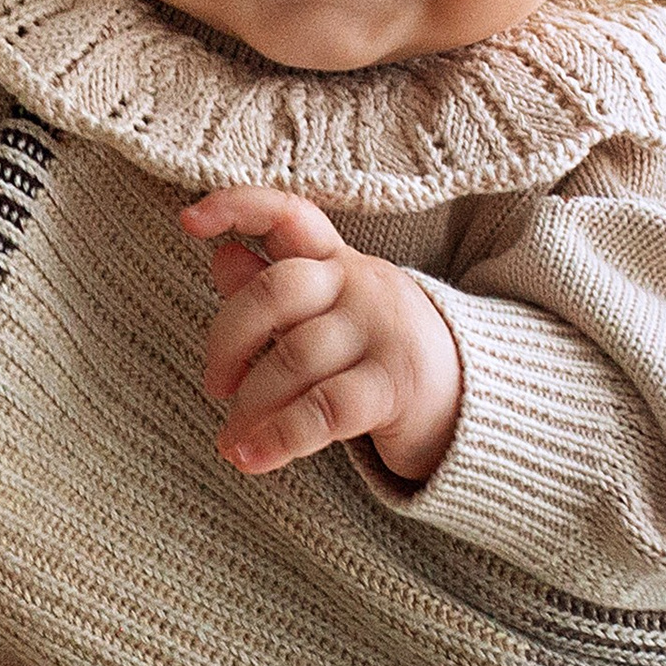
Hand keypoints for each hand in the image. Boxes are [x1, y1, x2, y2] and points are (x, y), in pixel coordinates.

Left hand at [184, 186, 464, 483]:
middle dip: (228, 339)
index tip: (189, 221)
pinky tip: (252, 459)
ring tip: (230, 443)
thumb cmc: (381, 357)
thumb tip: (221, 256)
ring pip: (294, 358)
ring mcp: (382, 332)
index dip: (238, 207)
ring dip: (250, 406)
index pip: (289, 213)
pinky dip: (279, 437)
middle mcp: (362, 284)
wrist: (476, 404)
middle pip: (277, 290)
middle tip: (214, 385)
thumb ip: (275, 289)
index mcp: (339, 261)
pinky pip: (323, 408)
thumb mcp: (330, 315)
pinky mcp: (397, 384)